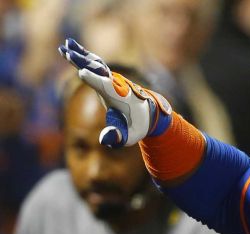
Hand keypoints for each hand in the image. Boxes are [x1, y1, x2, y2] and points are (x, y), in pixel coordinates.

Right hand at [57, 38, 172, 147]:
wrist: (151, 113)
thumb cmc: (140, 126)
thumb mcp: (132, 136)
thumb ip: (119, 137)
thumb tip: (106, 139)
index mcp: (121, 97)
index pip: (106, 87)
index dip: (95, 80)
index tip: (83, 73)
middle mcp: (116, 85)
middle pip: (99, 71)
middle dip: (84, 63)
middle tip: (69, 54)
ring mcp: (112, 80)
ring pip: (96, 64)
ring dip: (81, 55)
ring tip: (66, 45)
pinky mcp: (108, 78)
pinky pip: (95, 64)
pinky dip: (83, 56)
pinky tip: (70, 47)